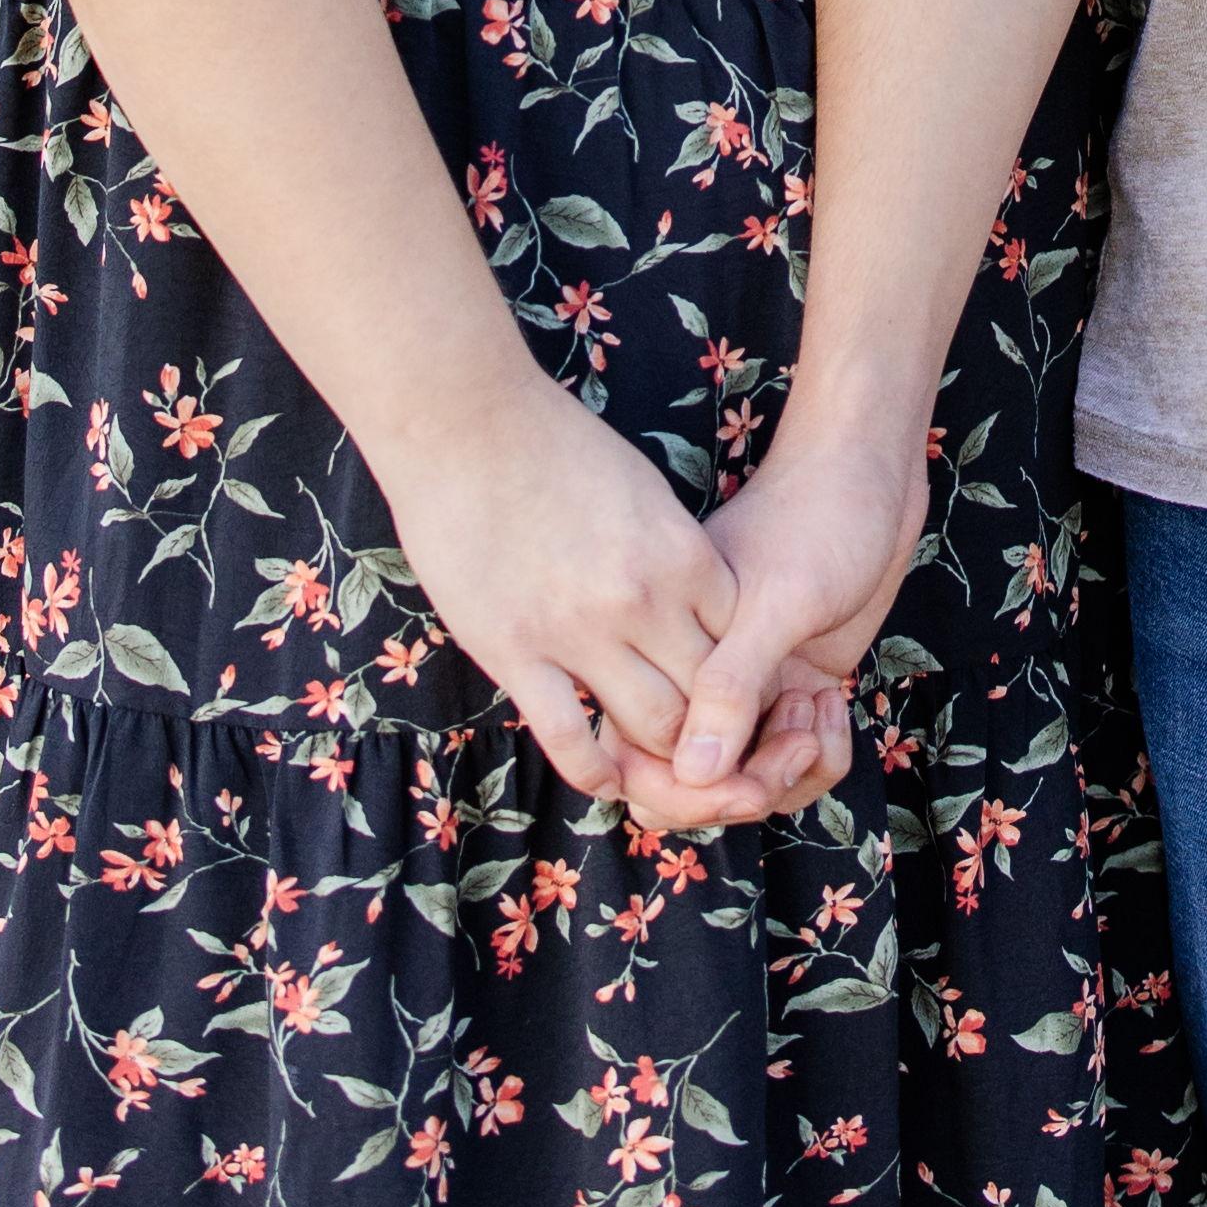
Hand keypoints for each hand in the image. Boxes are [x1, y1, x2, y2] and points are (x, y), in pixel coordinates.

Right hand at [378, 362, 763, 808]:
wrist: (465, 425)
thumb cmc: (554, 444)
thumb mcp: (644, 489)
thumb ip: (673, 553)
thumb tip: (699, 601)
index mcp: (680, 554)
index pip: (741, 644)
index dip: (742, 678)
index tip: (731, 695)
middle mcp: (641, 600)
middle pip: (706, 695)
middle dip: (714, 727)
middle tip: (709, 747)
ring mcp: (577, 632)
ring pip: (650, 727)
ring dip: (662, 754)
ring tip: (662, 766)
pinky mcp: (516, 654)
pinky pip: (571, 739)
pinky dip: (598, 773)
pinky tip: (609, 780)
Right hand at [636, 422, 933, 823]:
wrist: (873, 474)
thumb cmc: (819, 516)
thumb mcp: (777, 600)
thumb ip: (732, 683)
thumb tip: (691, 774)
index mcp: (669, 651)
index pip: (644, 762)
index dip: (689, 793)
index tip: (748, 784)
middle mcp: (701, 677)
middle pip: (692, 785)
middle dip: (745, 789)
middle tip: (795, 750)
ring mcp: (749, 687)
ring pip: (747, 778)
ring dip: (790, 770)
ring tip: (818, 713)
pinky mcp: (792, 688)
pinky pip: (791, 760)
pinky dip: (819, 754)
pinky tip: (835, 703)